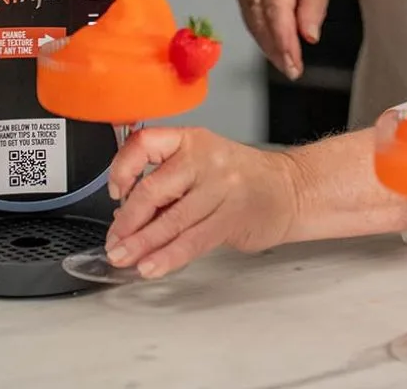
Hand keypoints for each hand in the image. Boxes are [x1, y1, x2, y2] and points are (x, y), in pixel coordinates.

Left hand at [105, 127, 299, 278]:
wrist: (291, 189)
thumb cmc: (244, 179)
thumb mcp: (203, 165)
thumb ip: (167, 185)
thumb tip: (127, 217)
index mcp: (193, 141)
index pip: (145, 144)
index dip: (122, 168)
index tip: (115, 191)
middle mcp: (207, 160)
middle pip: (153, 190)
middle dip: (127, 222)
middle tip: (116, 241)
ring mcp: (223, 187)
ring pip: (171, 220)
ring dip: (142, 244)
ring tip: (124, 258)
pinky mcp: (234, 216)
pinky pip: (193, 240)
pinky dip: (168, 256)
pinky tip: (153, 265)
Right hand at [235, 0, 337, 78]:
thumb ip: (314, 8)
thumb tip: (307, 38)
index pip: (277, 15)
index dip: (284, 44)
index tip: (294, 65)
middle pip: (261, 21)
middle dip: (276, 50)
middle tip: (292, 70)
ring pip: (253, 21)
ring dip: (268, 45)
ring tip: (286, 63)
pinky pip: (250, 15)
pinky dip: (263, 32)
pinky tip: (275, 45)